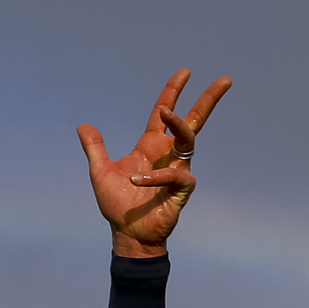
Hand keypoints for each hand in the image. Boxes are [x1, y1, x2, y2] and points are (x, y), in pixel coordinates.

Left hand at [78, 68, 230, 256]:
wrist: (128, 234)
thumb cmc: (118, 206)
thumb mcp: (101, 172)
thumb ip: (95, 148)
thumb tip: (83, 126)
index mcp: (151, 145)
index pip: (164, 113)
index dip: (173, 91)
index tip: (185, 72)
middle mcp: (168, 153)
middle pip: (193, 120)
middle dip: (209, 99)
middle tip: (225, 80)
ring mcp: (178, 169)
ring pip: (189, 138)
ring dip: (178, 123)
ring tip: (165, 112)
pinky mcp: (182, 188)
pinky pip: (175, 174)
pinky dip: (155, 176)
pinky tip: (136, 181)